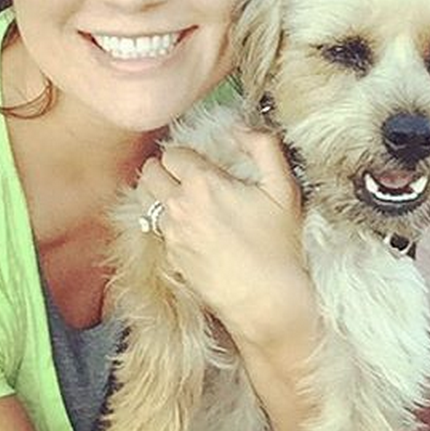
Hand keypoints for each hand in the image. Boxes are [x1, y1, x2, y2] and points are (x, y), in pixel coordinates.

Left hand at [137, 128, 309, 347]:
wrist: (267, 302)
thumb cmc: (279, 246)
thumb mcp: (283, 188)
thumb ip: (263, 146)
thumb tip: (239, 128)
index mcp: (202, 184)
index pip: (173, 152)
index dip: (189, 153)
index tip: (206, 161)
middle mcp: (178, 207)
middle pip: (149, 172)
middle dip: (166, 168)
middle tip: (189, 174)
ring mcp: (171, 235)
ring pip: (146, 200)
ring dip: (160, 192)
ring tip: (185, 197)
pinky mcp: (171, 258)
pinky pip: (156, 227)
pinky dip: (166, 220)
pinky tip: (192, 226)